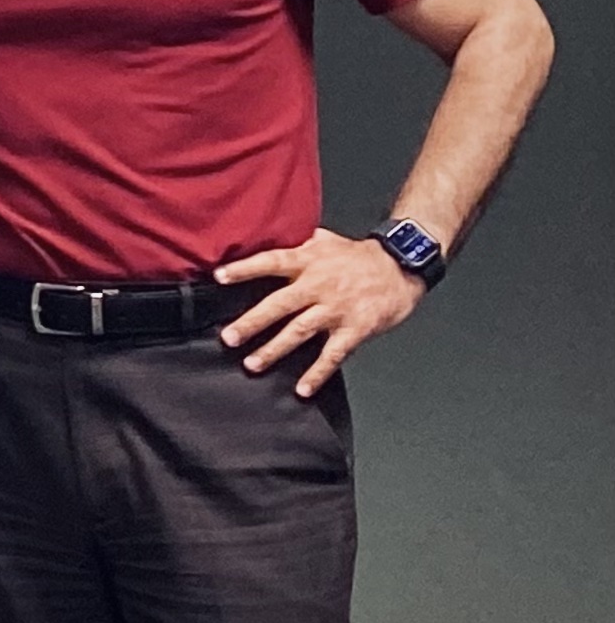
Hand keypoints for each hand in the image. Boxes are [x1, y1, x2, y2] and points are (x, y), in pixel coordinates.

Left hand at [215, 230, 422, 397]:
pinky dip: (318, 372)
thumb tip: (269, 234)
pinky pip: (333, 354)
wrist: (403, 267)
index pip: (272, 261)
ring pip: (300, 331)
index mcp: (309, 261)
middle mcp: (319, 285)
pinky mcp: (356, 328)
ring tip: (253, 364)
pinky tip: (303, 388)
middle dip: (252, 322)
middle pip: (280, 304)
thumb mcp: (326, 241)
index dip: (245, 269)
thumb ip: (298, 243)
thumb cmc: (361, 256)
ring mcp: (337, 308)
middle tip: (229, 338)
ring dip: (275, 349)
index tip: (219, 277)